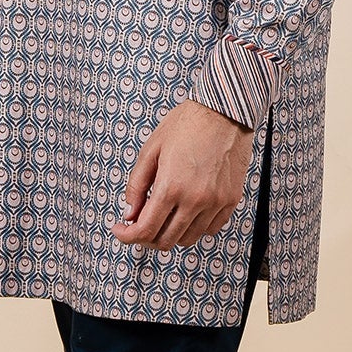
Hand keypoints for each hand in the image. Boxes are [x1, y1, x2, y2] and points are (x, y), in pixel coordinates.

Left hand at [112, 99, 254, 251]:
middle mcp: (195, 200)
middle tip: (139, 225)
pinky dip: (195, 228)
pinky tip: (186, 212)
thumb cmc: (186, 124)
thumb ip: (136, 185)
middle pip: (166, 240)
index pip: (145, 230)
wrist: (224, 110)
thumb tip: (129, 213)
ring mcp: (215, 202)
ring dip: (171, 234)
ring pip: (189, 239)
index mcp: (171, 187)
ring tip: (163, 217)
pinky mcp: (231, 200)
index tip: (121, 230)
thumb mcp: (150, 150)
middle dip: (146, 238)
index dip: (127, 236)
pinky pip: (210, 229)